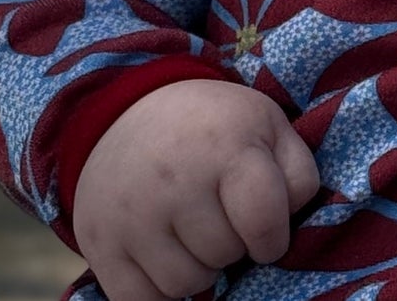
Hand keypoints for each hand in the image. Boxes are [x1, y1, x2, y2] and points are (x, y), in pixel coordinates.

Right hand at [73, 79, 319, 300]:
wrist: (129, 113)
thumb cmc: (214, 125)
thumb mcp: (268, 125)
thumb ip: (297, 172)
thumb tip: (292, 221)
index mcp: (227, 147)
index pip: (264, 220)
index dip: (274, 237)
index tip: (267, 233)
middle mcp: (176, 182)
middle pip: (225, 255)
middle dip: (234, 245)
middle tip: (222, 217)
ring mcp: (132, 216)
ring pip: (186, 284)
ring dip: (200, 268)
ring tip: (195, 233)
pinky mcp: (99, 246)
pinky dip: (159, 290)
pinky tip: (165, 254)